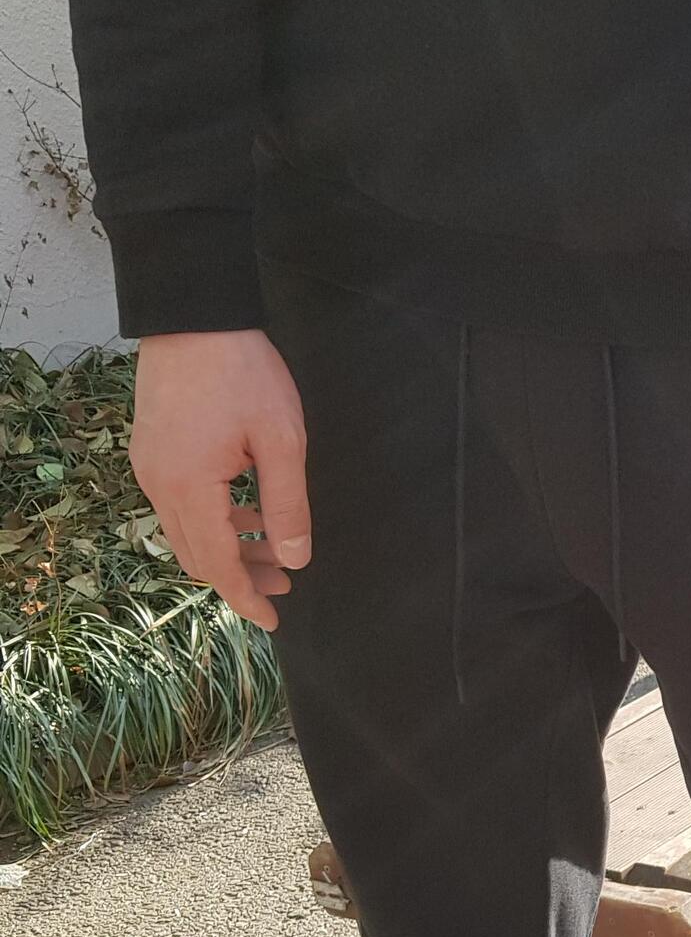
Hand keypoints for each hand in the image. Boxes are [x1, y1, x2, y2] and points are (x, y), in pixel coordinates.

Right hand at [130, 330, 310, 630]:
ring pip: (186, 532)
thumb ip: (288, 505)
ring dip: (228, 548)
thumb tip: (295, 560)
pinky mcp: (151, 450)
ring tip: (273, 548)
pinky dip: (213, 520)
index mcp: (189, 487)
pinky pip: (179, 505)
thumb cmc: (242, 372)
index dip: (245, 598)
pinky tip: (247, 510)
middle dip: (240, 577)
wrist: (193, 314)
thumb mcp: (281, 441)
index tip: (272, 622)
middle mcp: (158, 484)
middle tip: (284, 583)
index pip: (217, 565)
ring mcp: (149, 466)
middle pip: (197, 556)